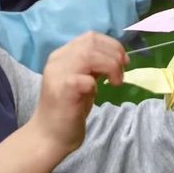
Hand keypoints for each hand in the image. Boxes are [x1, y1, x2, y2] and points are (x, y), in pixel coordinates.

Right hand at [30, 33, 128, 153]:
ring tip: (116, 82)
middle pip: (91, 43)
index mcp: (61, 55)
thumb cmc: (68, 109)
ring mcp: (58, 74)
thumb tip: (117, 56)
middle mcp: (57, 60)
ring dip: (110, 67)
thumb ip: (94, 65)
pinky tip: (96, 94)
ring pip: (90, 55)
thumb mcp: (83, 80)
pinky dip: (96, 85)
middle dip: (114, 55)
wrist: (50, 136)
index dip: (112, 45)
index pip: (90, 37)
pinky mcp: (63, 90)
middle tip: (121, 74)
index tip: (123, 61)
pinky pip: (86, 79)